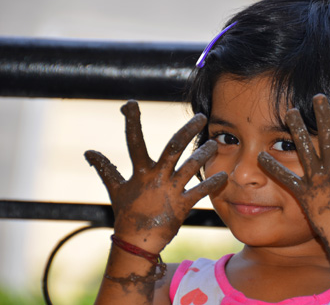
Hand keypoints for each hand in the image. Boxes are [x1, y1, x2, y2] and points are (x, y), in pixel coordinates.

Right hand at [84, 101, 226, 250]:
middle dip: (187, 130)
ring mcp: (171, 191)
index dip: (131, 122)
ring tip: (214, 144)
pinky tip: (223, 175)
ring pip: (191, 167)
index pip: (134, 142)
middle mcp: (157, 178)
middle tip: (201, 117)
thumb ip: (105, 169)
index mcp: (140, 172)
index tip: (131, 103)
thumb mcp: (115, 189)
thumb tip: (88, 152)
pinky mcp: (182, 205)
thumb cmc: (126, 214)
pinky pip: (200, 191)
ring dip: (204, 154)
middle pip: (173, 148)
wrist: (137, 242)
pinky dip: (213, 183)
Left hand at [258, 94, 329, 238]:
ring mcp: (318, 181)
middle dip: (324, 117)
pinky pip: (287, 179)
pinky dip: (273, 168)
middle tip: (318, 96)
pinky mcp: (304, 193)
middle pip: (328, 139)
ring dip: (297, 131)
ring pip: (306, 151)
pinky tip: (259, 155)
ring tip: (290, 111)